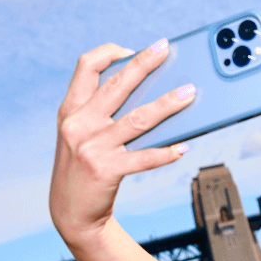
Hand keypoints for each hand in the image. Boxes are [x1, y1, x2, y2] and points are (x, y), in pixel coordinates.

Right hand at [49, 39, 194, 244]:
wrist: (71, 212)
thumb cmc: (83, 167)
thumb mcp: (80, 134)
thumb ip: (101, 112)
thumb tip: (148, 94)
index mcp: (71, 110)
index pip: (85, 67)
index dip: (108, 52)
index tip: (131, 49)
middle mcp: (79, 124)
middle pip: (117, 85)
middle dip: (143, 64)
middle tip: (165, 48)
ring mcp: (92, 147)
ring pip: (138, 119)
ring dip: (167, 104)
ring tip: (189, 93)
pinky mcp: (106, 170)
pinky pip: (144, 158)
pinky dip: (166, 153)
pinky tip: (182, 148)